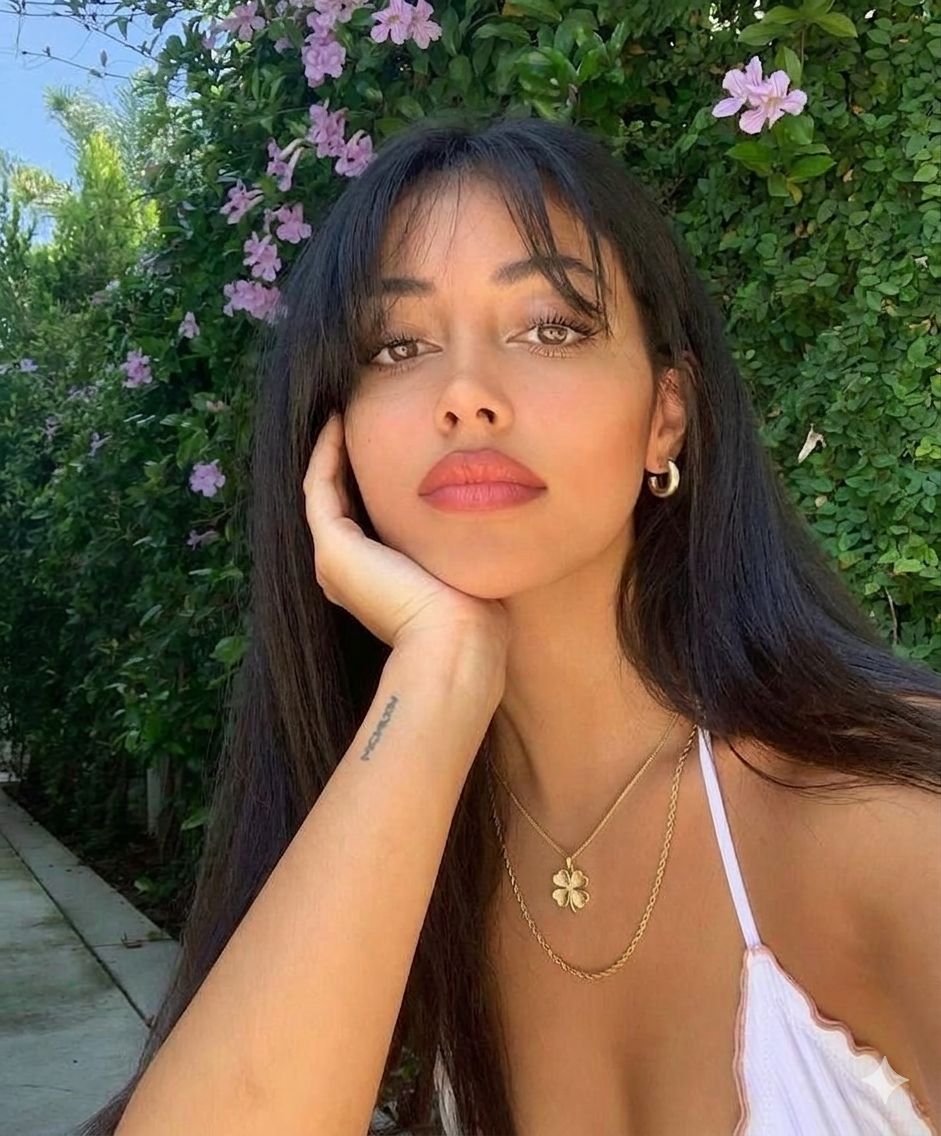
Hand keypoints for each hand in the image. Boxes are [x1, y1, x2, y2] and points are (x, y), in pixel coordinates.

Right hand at [303, 413, 510, 669]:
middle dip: (345, 460)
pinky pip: (320, 485)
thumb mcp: (460, 564)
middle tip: (356, 415)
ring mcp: (334, 559)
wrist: (454, 641)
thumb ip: (457, 540)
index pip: (364, 517)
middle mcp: (346, 571)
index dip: (366, 477)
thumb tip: (486, 507)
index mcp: (374, 580)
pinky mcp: (333, 546)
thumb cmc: (470, 612)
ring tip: (342, 411)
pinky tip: (337, 420)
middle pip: (339, 502)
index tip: (385, 438)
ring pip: (324, 490)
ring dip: (330, 450)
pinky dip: (325, 452)